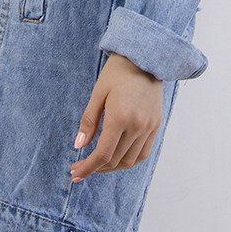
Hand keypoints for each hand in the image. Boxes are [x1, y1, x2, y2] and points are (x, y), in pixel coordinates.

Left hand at [69, 53, 162, 182]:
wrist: (145, 58)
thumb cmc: (117, 72)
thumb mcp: (98, 93)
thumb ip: (88, 121)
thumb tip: (78, 146)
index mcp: (120, 117)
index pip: (103, 154)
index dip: (88, 167)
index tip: (74, 173)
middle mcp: (137, 126)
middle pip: (115, 160)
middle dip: (96, 168)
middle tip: (80, 167)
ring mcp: (149, 127)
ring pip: (130, 161)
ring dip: (112, 167)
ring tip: (97, 164)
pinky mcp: (156, 126)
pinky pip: (143, 153)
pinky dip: (129, 161)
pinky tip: (117, 159)